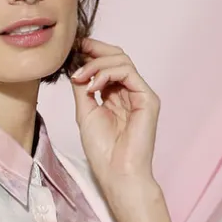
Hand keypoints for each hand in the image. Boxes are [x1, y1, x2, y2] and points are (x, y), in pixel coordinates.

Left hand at [69, 35, 160, 193]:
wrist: (117, 173)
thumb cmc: (103, 152)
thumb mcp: (85, 112)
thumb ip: (83, 88)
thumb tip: (76, 65)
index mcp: (117, 96)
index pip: (108, 64)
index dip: (92, 52)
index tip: (74, 48)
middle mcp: (130, 92)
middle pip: (117, 56)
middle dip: (94, 51)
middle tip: (76, 53)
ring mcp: (140, 94)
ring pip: (121, 61)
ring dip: (97, 65)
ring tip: (80, 78)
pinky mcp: (147, 98)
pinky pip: (128, 72)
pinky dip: (107, 73)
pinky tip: (93, 86)